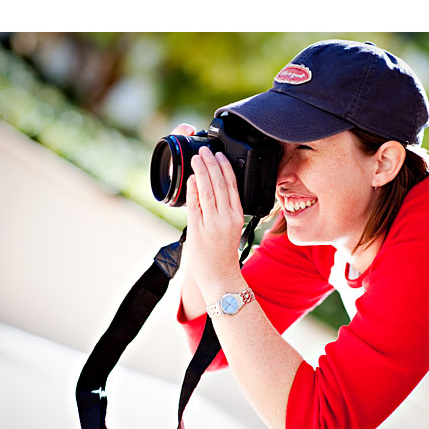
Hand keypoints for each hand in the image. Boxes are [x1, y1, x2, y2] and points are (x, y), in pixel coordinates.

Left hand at [184, 144, 245, 301]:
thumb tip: (209, 193)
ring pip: (208, 191)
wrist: (220, 277)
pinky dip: (194, 190)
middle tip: (205, 150)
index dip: (226, 168)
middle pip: (220, 184)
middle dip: (212, 164)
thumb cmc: (223, 256)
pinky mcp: (199, 230)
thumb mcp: (230, 230)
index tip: (220, 156)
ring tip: (197, 158)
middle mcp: (226, 218)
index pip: (233, 186)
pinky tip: (192, 178)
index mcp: (236, 216)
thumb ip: (222, 212)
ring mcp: (213, 223)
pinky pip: (195, 205)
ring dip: (202, 171)